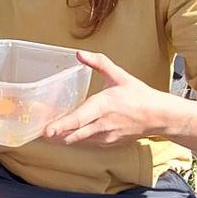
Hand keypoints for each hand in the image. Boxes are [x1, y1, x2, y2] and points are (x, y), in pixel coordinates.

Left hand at [41, 50, 170, 148]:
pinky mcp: (107, 144)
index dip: (62, 125)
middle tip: (39, 131)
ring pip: (78, 140)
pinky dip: (75, 138)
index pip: (79, 118)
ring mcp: (105, 137)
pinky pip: (86, 142)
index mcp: (103, 106)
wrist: (158, 117)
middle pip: (73, 134)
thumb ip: (98, 63)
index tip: (47, 130)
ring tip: (49, 131)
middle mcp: (102, 124)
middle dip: (55, 134)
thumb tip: (78, 53)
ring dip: (63, 137)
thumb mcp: (119, 75)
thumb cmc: (139, 95)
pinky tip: (67, 132)